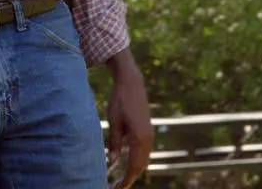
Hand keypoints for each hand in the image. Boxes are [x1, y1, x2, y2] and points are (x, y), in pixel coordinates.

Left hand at [106, 51, 153, 188]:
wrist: (132, 83)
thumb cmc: (120, 100)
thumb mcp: (113, 121)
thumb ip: (114, 143)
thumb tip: (112, 162)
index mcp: (139, 138)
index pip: (134, 166)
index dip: (126, 180)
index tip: (117, 188)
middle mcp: (148, 138)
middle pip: (140, 165)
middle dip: (130, 178)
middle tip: (117, 186)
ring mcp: (149, 134)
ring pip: (143, 159)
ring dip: (134, 170)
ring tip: (121, 179)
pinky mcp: (147, 130)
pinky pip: (143, 151)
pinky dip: (136, 160)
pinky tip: (126, 163)